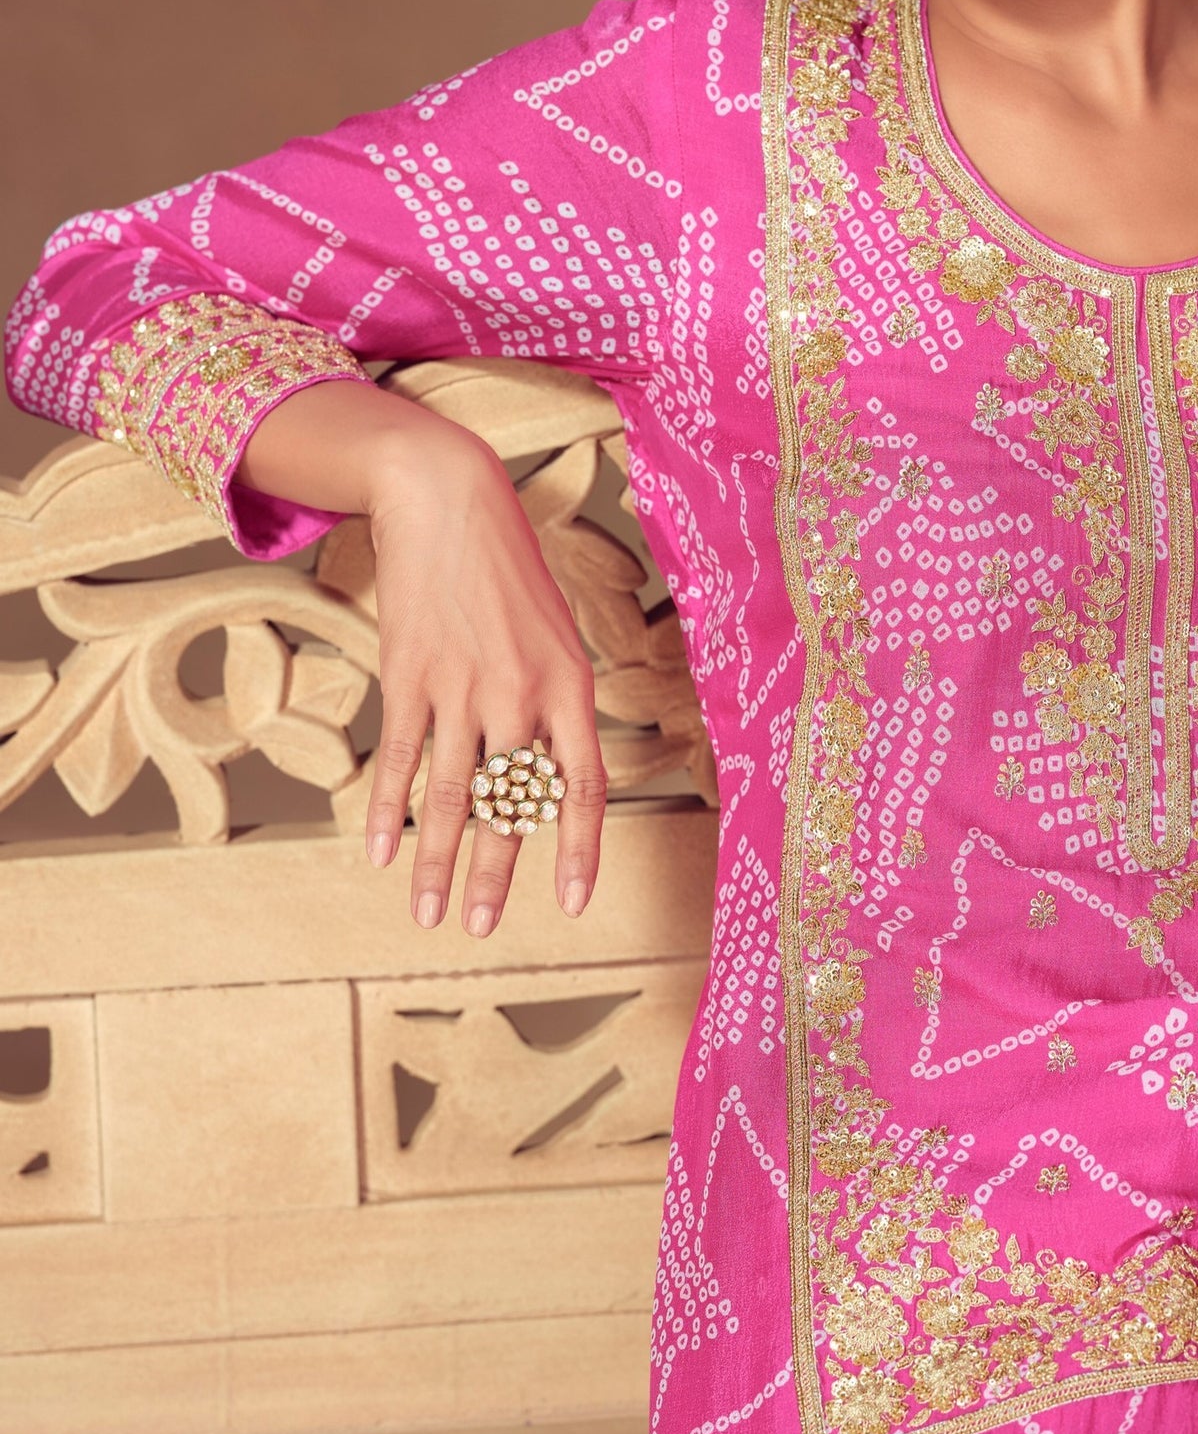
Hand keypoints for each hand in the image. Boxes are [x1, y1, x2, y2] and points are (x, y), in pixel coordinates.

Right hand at [239, 382, 604, 932]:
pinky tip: (379, 853)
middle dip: (498, 874)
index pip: (581, 784)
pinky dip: (387, 811)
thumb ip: (553, 705)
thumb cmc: (511, 573)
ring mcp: (461, 688)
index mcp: (571, 686)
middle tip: (484, 929)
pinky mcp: (409, 677)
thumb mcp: (557, 635)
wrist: (450, 504)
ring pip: (452, 795)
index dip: (580, 848)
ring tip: (430, 915)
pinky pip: (399, 759)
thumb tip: (540, 777)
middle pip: (512, 804)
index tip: (574, 903)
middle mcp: (520, 694)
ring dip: (438, 862)